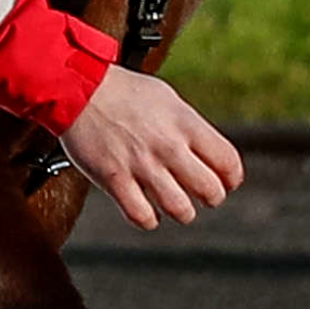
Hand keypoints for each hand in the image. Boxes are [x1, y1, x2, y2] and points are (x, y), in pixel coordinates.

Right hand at [54, 64, 244, 230]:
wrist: (78, 88)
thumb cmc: (122, 92)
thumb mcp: (168, 99)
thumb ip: (190, 127)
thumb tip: (208, 154)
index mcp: (185, 123)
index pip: (228, 162)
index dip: (231, 178)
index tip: (225, 182)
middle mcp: (168, 145)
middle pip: (210, 190)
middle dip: (211, 198)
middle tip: (202, 196)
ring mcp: (141, 164)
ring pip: (180, 209)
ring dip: (183, 212)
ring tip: (176, 205)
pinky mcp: (114, 179)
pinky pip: (141, 215)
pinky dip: (149, 220)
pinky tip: (147, 211)